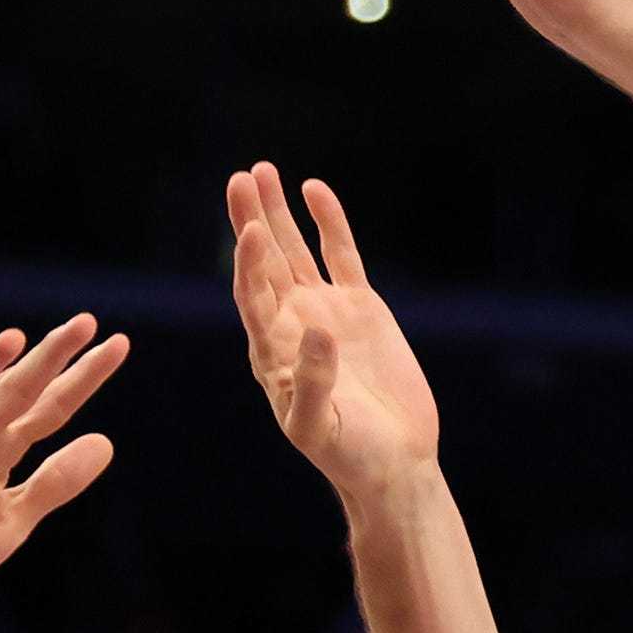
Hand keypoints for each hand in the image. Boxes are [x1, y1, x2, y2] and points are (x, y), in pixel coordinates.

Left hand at [231, 165, 441, 499]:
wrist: (393, 462)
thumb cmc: (348, 455)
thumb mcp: (318, 427)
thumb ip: (313, 381)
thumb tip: (318, 327)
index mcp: (270, 352)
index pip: (251, 296)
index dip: (248, 263)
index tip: (250, 231)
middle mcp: (291, 324)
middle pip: (264, 262)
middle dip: (251, 219)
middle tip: (240, 178)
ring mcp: (325, 311)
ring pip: (296, 251)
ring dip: (278, 213)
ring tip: (262, 170)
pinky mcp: (361, 308)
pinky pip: (341, 256)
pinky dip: (328, 224)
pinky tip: (314, 191)